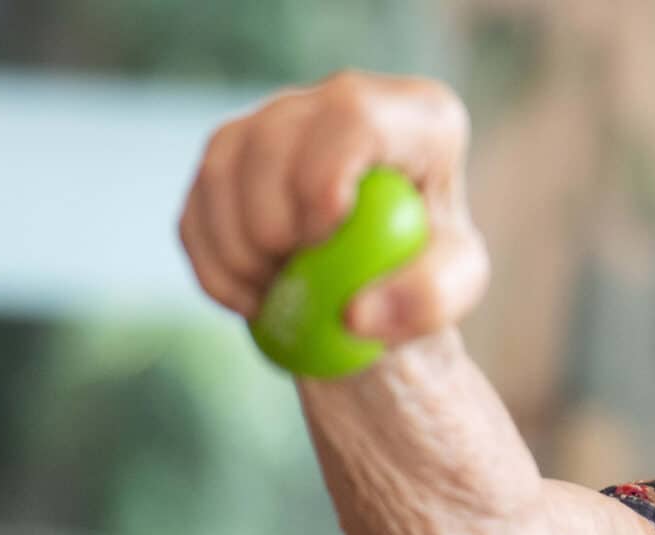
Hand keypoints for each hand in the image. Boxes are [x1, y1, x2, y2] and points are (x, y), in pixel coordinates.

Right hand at [178, 70, 487, 343]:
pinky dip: (215, 265)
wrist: (388, 274)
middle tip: (298, 283)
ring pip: (221, 168)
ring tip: (279, 295)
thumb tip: (355, 314)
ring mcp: (279, 119)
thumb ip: (427, 298)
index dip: (322, 178)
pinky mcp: (233, 154)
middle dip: (271, 224)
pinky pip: (197, 205)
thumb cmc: (430, 265)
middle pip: (272, 139)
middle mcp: (341, 99)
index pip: (353, 116)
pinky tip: (253, 297)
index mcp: (414, 114)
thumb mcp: (456, 286)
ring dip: (239, 250)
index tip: (320, 241)